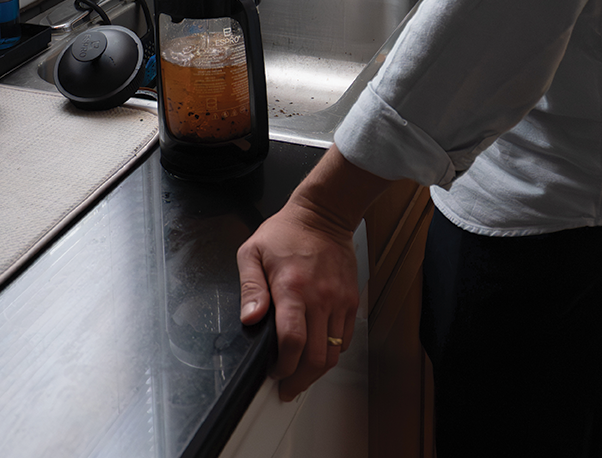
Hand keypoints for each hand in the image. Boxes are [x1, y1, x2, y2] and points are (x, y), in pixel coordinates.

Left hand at [235, 196, 359, 400]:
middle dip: (299, 380)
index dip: (283, 366)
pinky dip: (332, 352)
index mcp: (292, 288)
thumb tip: (250, 318)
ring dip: (317, 371)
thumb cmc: (286, 232)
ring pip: (334, 353)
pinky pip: (345, 339)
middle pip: (316, 357)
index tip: (274, 372)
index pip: (293, 341)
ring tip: (302, 375)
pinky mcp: (351, 301)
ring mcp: (339, 301)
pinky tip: (318, 351)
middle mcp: (319, 298)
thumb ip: (250, 288)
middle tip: (287, 386)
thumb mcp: (253, 252)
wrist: (324, 215)